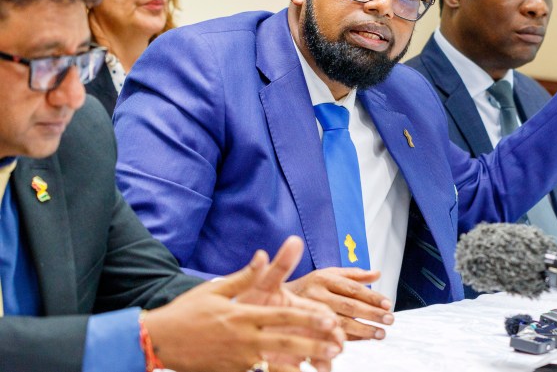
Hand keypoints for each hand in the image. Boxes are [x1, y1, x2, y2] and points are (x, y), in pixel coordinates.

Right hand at [143, 239, 343, 371]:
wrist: (158, 341)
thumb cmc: (187, 312)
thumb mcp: (214, 289)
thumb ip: (243, 276)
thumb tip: (264, 255)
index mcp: (242, 315)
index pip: (281, 317)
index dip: (307, 319)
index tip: (329, 319)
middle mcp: (243, 339)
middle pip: (284, 342)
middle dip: (313, 345)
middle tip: (338, 346)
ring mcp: (238, 359)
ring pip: (276, 363)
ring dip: (301, 364)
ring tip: (323, 365)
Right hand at [287, 267, 394, 339]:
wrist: (274, 300)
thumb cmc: (309, 286)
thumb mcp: (328, 274)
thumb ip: (353, 274)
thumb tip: (377, 273)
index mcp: (324, 278)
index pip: (352, 288)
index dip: (371, 296)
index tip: (388, 304)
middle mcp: (317, 294)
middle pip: (349, 306)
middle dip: (371, 314)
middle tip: (389, 320)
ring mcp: (310, 312)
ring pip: (340, 323)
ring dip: (363, 330)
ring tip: (380, 333)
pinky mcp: (306, 327)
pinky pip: (330, 334)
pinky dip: (348, 338)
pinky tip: (363, 340)